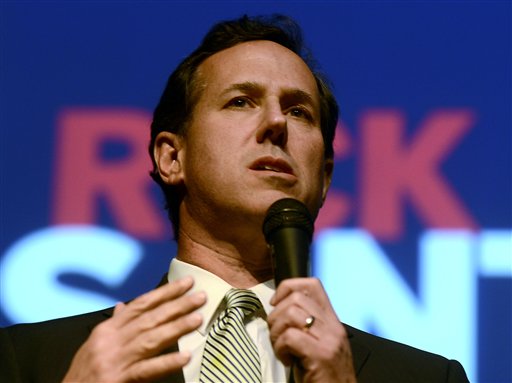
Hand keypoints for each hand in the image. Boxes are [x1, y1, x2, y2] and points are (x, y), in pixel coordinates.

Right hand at [63, 276, 205, 381]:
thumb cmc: (83, 372)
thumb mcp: (95, 343)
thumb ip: (113, 324)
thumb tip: (123, 305)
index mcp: (108, 330)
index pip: (141, 305)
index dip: (165, 292)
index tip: (186, 283)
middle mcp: (112, 340)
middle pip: (150, 318)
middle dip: (177, 305)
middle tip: (201, 296)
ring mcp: (116, 360)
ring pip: (151, 339)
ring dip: (176, 327)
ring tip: (198, 319)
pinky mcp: (119, 379)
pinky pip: (147, 370)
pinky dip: (167, 362)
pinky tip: (186, 356)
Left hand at [268, 278, 355, 382]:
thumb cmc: (323, 375)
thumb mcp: (318, 344)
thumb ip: (307, 325)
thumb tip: (279, 308)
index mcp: (332, 321)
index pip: (312, 285)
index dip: (288, 287)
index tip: (276, 303)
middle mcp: (333, 326)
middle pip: (296, 297)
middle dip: (276, 314)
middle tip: (276, 334)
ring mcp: (329, 340)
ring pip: (291, 314)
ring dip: (276, 331)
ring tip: (280, 347)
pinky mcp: (321, 356)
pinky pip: (290, 337)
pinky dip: (280, 347)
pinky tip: (285, 359)